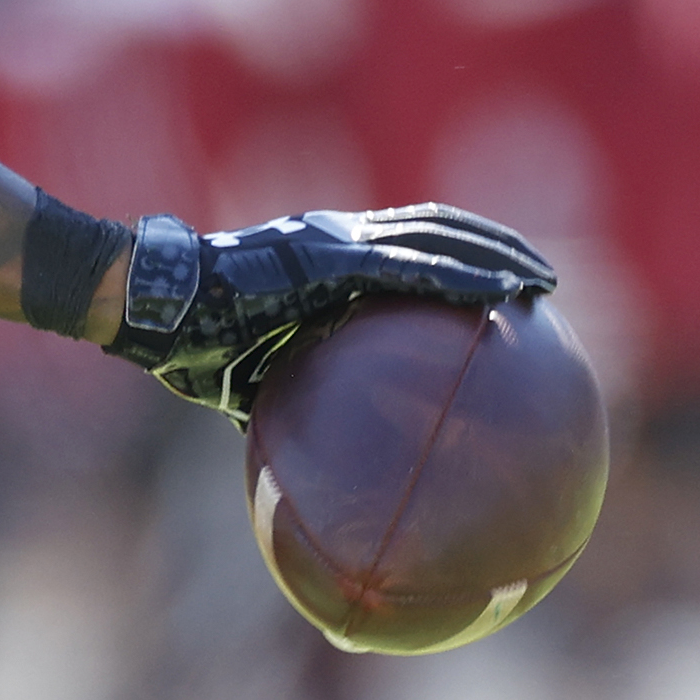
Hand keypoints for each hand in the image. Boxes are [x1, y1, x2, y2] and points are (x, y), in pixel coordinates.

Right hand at [106, 204, 556, 420]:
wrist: (156, 309)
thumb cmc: (192, 346)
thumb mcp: (255, 380)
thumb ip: (297, 404)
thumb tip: (320, 472)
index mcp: (322, 254)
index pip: (405, 240)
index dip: (456, 249)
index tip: (499, 278)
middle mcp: (336, 235)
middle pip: (436, 226)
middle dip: (495, 243)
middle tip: (543, 277)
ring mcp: (336, 241)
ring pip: (438, 236)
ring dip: (496, 254)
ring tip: (544, 281)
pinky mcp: (331, 258)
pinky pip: (413, 268)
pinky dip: (462, 278)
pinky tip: (503, 300)